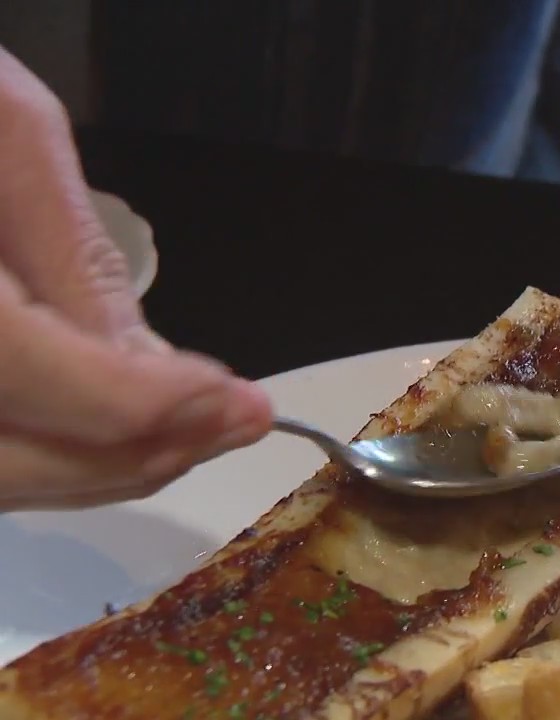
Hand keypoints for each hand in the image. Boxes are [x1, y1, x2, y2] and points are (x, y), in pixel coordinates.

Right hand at [0, 48, 272, 509]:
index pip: (18, 369)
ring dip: (98, 469)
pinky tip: (121, 430)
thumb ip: (76, 256)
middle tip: (237, 424)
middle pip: (1, 458)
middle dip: (136, 454)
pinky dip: (48, 456)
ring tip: (198, 431)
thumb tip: (150, 368)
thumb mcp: (8, 128)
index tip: (241, 402)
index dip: (139, 404)